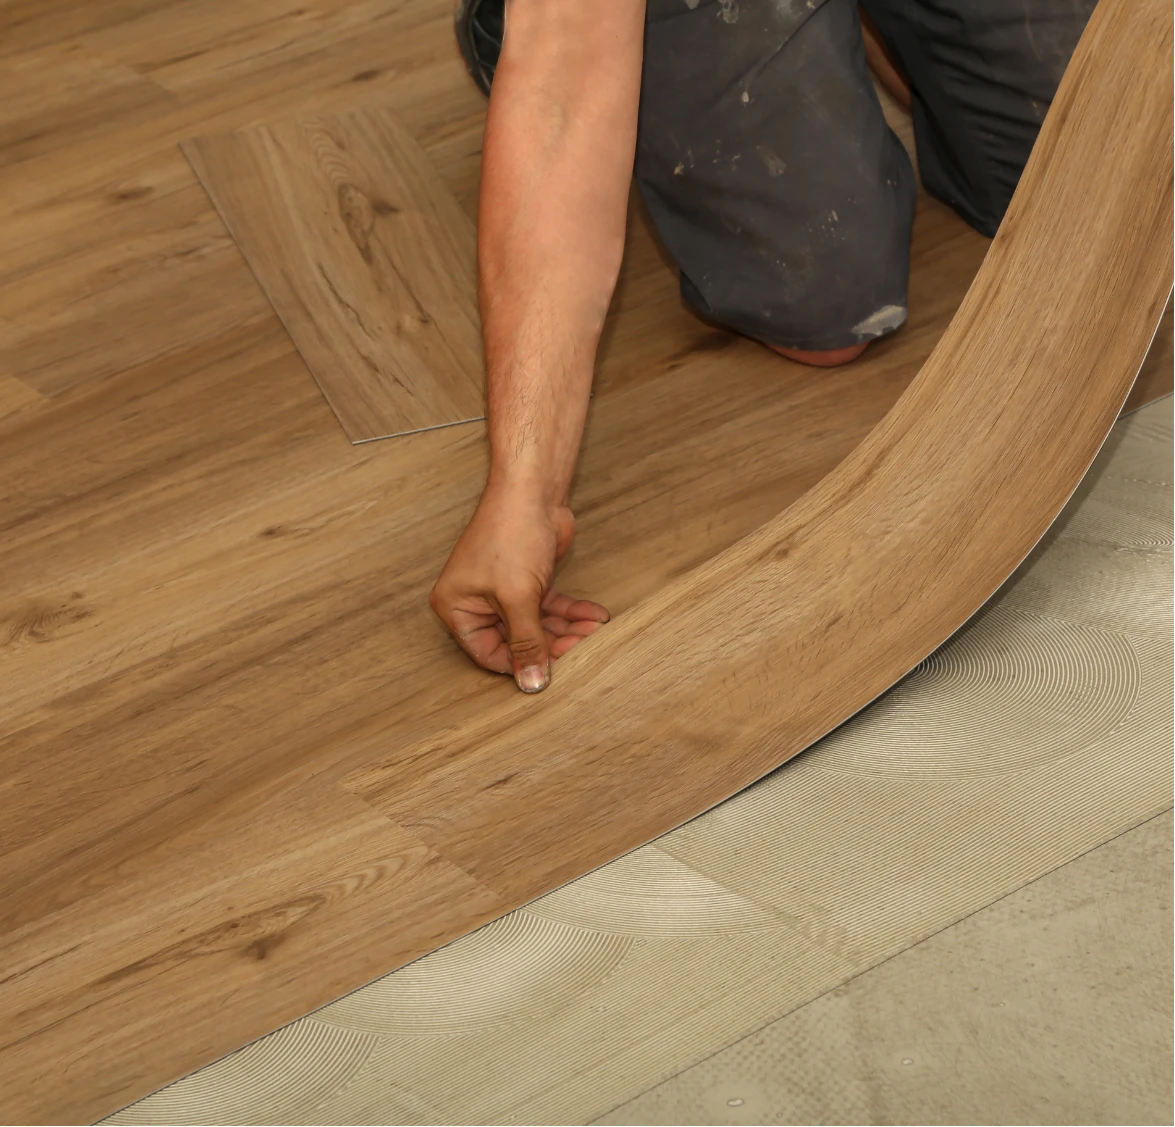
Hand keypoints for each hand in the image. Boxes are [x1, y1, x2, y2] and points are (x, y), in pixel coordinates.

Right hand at [430, 485, 609, 691]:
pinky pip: (550, 608)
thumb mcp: (517, 597)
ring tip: (594, 632)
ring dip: (568, 630)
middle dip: (552, 645)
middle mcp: (477, 603)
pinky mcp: (528, 581)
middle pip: (516, 641)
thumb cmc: (510, 535)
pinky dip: (572, 612)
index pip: (489, 654)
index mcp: (457, 608)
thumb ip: (526, 642)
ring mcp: (504, 592)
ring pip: (538, 626)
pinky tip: (595, 616)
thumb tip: (530, 684)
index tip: (553, 671)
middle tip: (582, 646)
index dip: (521, 664)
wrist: (533, 490)